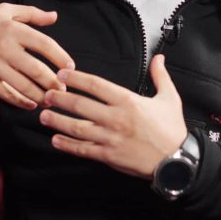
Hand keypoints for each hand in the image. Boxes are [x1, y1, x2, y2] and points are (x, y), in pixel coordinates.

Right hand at [0, 3, 74, 108]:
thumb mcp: (6, 11)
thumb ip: (32, 14)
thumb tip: (54, 17)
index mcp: (13, 29)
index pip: (44, 44)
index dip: (61, 57)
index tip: (70, 67)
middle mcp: (4, 47)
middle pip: (37, 70)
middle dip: (54, 83)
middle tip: (64, 89)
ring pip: (24, 86)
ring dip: (41, 96)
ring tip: (51, 99)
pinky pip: (7, 94)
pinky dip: (22, 101)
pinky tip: (31, 104)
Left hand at [39, 54, 186, 178]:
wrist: (176, 161)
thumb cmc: (172, 130)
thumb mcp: (170, 98)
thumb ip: (161, 76)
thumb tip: (159, 58)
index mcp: (128, 101)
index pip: (95, 85)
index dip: (76, 78)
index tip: (62, 75)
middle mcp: (116, 118)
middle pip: (81, 104)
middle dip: (60, 98)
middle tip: (47, 93)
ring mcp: (111, 138)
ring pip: (78, 127)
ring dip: (58, 121)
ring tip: (44, 115)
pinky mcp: (109, 156)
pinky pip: (84, 149)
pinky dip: (68, 145)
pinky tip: (56, 140)